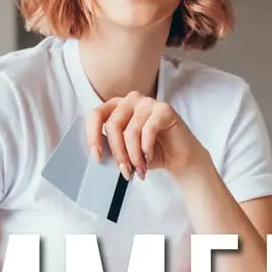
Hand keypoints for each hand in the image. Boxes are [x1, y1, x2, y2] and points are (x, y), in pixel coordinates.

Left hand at [85, 92, 208, 181]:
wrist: (177, 157)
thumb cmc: (149, 153)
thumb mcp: (125, 151)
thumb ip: (111, 147)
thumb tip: (99, 155)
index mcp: (115, 107)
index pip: (95, 115)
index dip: (93, 136)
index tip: (97, 157)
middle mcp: (129, 100)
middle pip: (112, 125)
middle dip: (118, 153)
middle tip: (125, 171)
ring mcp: (147, 102)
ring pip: (130, 131)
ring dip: (134, 156)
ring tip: (140, 169)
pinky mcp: (164, 109)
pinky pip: (148, 129)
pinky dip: (146, 149)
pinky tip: (149, 158)